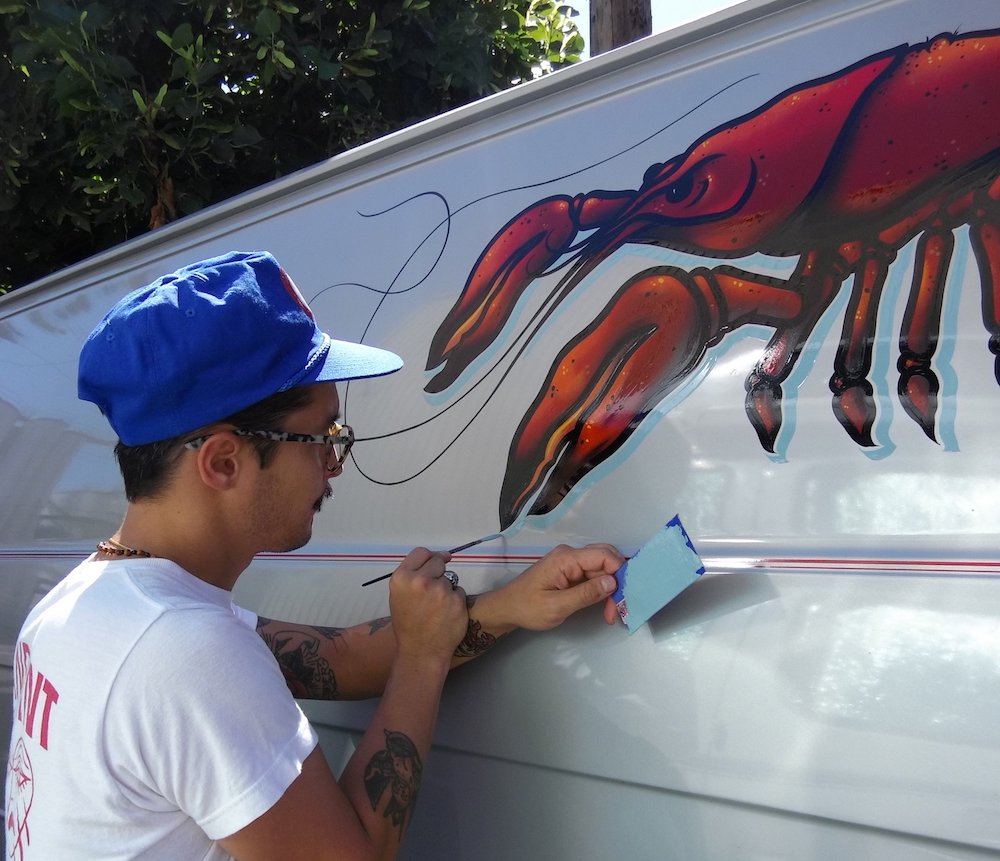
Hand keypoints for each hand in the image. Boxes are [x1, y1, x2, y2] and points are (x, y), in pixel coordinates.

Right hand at [389, 547, 468, 663]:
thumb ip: (412, 576)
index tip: (438, 561)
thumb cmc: (408, 625)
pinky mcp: (457, 600)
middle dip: (439, 571)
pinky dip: (456, 601)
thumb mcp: (398, 595)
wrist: (421, 651)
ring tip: (437, 608)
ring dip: (447, 588)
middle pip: (438, 560)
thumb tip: (436, 558)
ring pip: (450, 578)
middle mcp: (421, 581)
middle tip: (434, 590)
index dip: (430, 557)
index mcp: (402, 578)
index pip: (421, 552)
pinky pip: (459, 592)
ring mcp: (441, 590)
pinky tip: (447, 614)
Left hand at [491, 543, 624, 630]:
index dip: (618, 574)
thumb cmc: (528, 608)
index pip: (603, 556)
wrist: (507, 609)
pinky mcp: (570, 572)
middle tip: (619, 607)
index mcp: (566, 558)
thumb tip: (613, 582)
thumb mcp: (557, 606)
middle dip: (617, 581)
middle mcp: (570, 555)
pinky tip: (605, 606)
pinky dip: (602, 590)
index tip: (621, 598)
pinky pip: (593, 575)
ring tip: (611, 612)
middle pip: (606, 559)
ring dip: (611, 588)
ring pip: (602, 569)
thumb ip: (586, 594)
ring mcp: (570, 563)